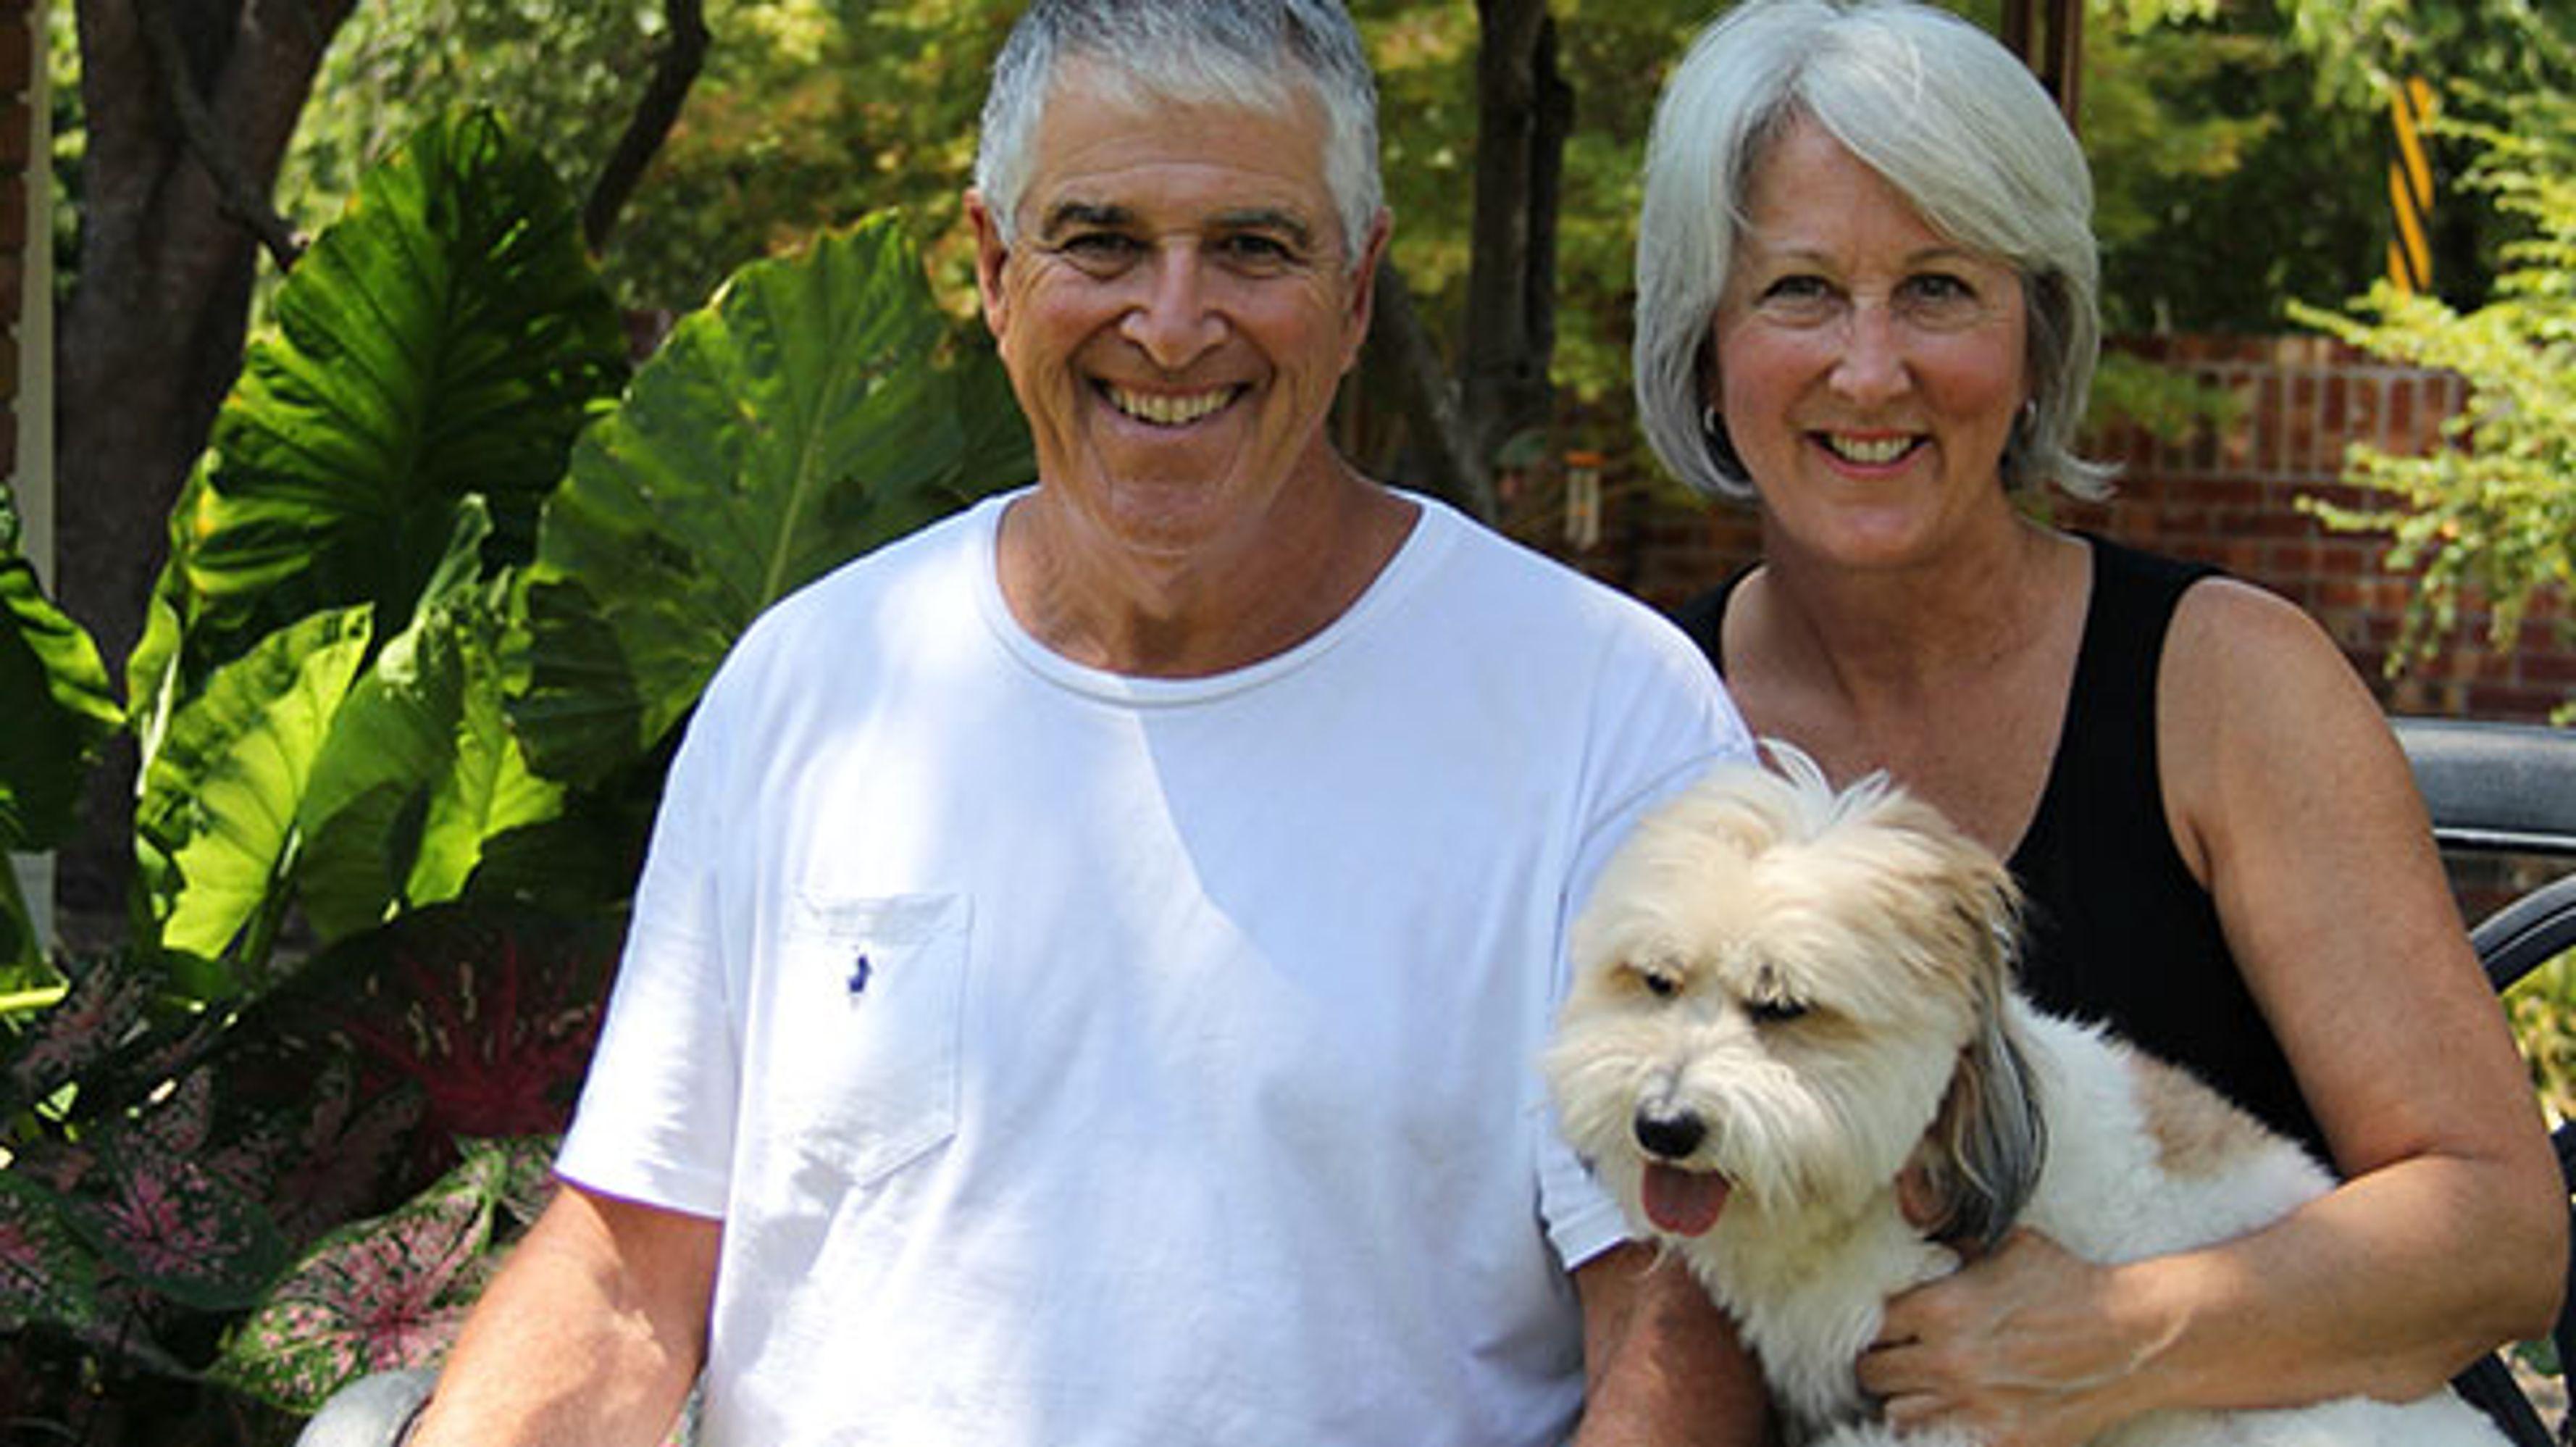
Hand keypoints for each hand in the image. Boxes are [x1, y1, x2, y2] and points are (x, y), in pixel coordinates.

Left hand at [1857, 1228, 2152, 1446]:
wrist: (2133, 1337)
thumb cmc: (2069, 1284)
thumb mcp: (2008, 1245)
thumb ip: (1952, 1241)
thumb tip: (1909, 1208)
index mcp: (1941, 1309)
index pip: (1870, 1324)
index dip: (1875, 1325)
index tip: (1887, 1327)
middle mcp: (1949, 1362)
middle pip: (1874, 1373)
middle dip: (1883, 1363)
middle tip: (1899, 1358)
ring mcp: (1975, 1408)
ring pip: (1898, 1414)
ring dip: (1905, 1400)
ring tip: (1922, 1389)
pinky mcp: (2003, 1441)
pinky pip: (1940, 1442)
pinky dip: (1939, 1431)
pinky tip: (1951, 1414)